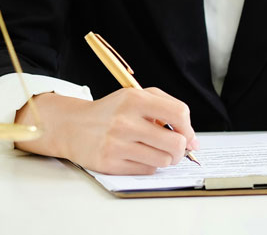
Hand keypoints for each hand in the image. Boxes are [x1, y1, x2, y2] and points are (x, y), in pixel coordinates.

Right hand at [15, 88, 198, 174]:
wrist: (73, 126)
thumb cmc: (112, 112)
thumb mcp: (136, 97)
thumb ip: (167, 109)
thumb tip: (193, 141)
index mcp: (135, 99)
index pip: (179, 113)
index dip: (189, 127)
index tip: (187, 135)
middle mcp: (125, 120)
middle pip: (176, 143)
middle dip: (181, 149)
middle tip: (174, 148)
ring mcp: (117, 143)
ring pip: (164, 160)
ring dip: (165, 159)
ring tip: (154, 151)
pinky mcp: (110, 163)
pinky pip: (147, 170)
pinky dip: (149, 165)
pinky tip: (138, 156)